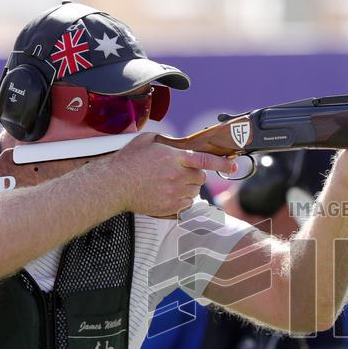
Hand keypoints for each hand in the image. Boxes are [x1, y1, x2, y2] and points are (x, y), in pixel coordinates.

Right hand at [110, 133, 237, 217]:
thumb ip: (168, 141)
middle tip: (180, 173)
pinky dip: (182, 201)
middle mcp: (176, 176)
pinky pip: (186, 206)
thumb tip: (179, 144)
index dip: (222, 163)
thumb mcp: (148, 141)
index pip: (205, 160)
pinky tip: (168, 195)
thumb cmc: (127, 162)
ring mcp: (174, 194)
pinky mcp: (169, 208)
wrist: (114, 185)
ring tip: (170, 184)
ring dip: (188, 188)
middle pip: (201, 178)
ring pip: (195, 193)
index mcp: (173, 157)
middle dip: (195, 175)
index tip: (233, 165)